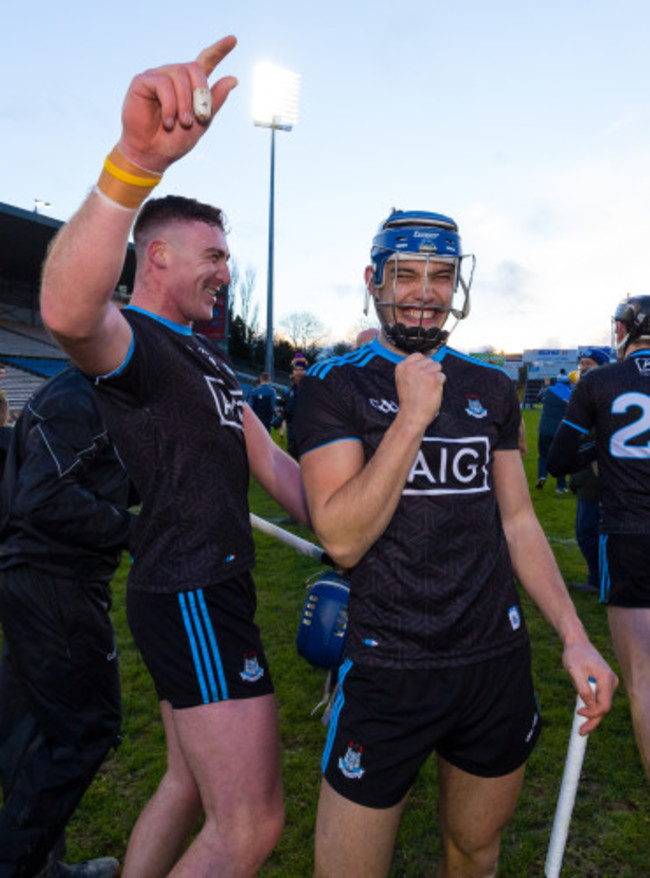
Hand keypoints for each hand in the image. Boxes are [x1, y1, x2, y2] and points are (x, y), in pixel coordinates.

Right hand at [119, 36, 237, 172]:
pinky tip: (168, 121)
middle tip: (200, 117)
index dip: (219, 50)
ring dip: (185, 102)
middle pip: (194, 68)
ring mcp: (158, 76)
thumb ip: (214, 101)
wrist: (152, 153)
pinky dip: (170, 104)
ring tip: (182, 123)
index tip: (233, 40)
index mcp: (190, 86)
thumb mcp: (202, 123)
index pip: (205, 61)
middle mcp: (174, 76)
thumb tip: (233, 79)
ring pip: (179, 75)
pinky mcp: (143, 81)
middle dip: (201, 93)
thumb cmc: (175, 140)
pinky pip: (162, 84)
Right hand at [394, 353, 445, 429]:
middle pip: (429, 360)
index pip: (418, 355)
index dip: (422, 365)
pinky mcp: (433, 378)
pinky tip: (432, 392)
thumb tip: (424, 361)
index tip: (421, 376)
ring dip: (436, 376)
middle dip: (430, 371)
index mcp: (402, 366)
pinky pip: (442, 376)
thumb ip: (411, 369)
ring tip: (427, 388)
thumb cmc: (409, 402)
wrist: (412, 416)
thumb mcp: (403, 381)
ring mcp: (423, 372)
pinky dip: (440, 384)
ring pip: (437, 366)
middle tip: (423, 385)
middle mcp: (411, 367)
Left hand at [562, 641, 618, 733]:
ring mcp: (609, 682)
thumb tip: (589, 706)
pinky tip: (584, 714)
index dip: (592, 713)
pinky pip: (600, 698)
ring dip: (592, 714)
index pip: (604, 704)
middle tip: (581, 732)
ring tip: (581, 727)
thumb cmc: (574, 654)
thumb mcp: (574, 671)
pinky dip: (592, 707)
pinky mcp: (604, 682)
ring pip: (602, 704)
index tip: (578, 714)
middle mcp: (612, 682)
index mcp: (607, 678)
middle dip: (593, 720)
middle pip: (605, 707)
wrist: (576, 642)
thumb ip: (583, 688)